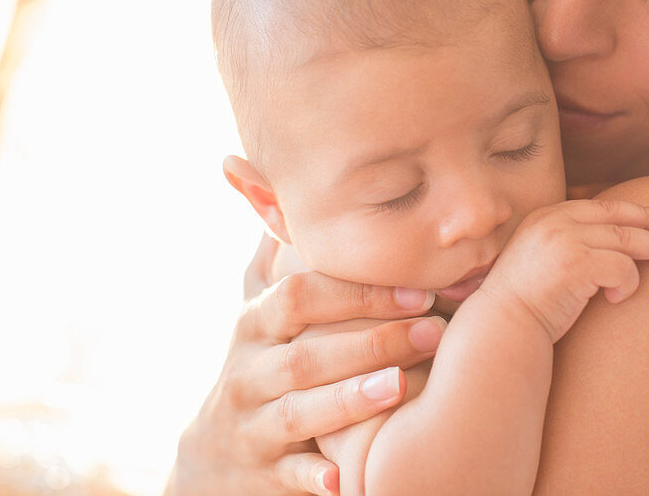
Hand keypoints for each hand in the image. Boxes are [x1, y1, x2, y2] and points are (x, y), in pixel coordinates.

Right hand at [166, 234, 446, 495]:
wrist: (214, 462)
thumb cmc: (261, 369)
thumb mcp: (264, 316)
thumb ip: (280, 259)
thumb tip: (276, 181)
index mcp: (258, 326)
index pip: (302, 295)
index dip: (359, 291)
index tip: (420, 288)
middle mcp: (249, 372)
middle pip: (307, 353)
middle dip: (372, 341)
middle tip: (435, 332)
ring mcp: (251, 426)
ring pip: (297, 411)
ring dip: (348, 400)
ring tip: (397, 388)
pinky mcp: (258, 476)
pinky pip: (287, 476)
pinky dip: (314, 477)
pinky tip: (348, 478)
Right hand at [481, 199, 648, 342]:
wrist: (503, 326)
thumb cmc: (526, 303)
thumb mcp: (544, 261)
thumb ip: (569, 244)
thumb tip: (613, 244)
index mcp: (547, 216)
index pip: (601, 207)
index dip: (635, 210)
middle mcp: (555, 221)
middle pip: (619, 216)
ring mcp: (566, 240)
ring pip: (628, 240)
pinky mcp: (578, 264)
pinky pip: (624, 268)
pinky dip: (628, 284)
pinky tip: (616, 300)